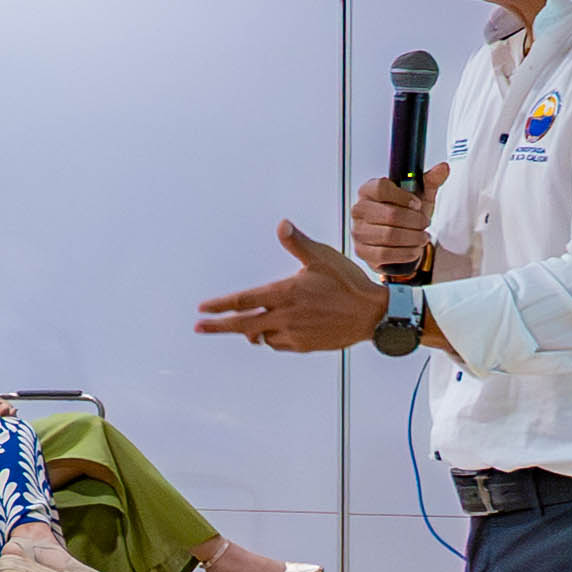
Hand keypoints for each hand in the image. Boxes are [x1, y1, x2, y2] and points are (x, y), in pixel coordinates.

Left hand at [196, 223, 388, 353]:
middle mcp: (285, 316)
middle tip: (199, 327)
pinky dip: (269, 339)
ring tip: (241, 327)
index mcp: (285, 293)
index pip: (243, 301)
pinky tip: (270, 332)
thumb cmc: (348, 283)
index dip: (220, 305)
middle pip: (242, 324)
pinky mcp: (303, 345)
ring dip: (248, 332)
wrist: (373, 314)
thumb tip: (282, 225)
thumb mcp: (322, 258)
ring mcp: (293, 333)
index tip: (202, 309)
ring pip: (260, 336)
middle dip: (218, 326)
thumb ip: (298, 244)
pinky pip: (277, 344)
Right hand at [351, 162, 448, 276]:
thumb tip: (443, 169)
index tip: (417, 204)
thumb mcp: (419, 195)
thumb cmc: (405, 213)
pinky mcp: (362, 251)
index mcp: (368, 191)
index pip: (381, 188)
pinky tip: (414, 249)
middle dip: (415, 221)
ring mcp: (358, 232)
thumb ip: (430, 181)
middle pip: (390, 214)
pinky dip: (405, 252)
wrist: (399, 237)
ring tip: (422, 237)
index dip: (404, 197)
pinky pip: (385, 254)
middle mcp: (359, 210)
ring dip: (412, 238)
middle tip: (424, 223)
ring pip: (389, 235)